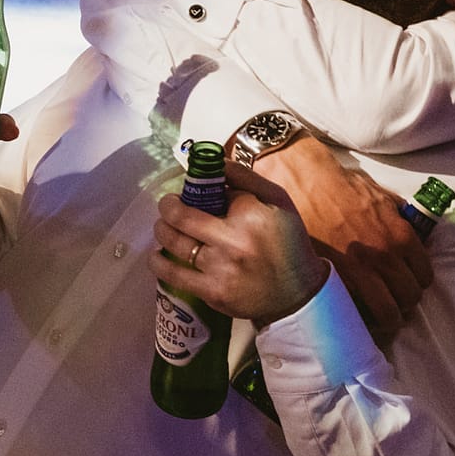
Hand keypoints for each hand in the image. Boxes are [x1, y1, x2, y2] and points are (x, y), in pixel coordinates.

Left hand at [149, 163, 329, 322]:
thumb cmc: (288, 243)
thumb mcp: (278, 202)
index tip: (197, 191)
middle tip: (168, 204)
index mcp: (251, 215)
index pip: (213, 192)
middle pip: (181, 216)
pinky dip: (158, 263)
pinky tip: (155, 255)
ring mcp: (220, 269)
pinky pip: (173, 275)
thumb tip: (214, 161)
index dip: (201, 189)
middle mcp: (233, 242)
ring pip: (173, 243)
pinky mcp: (212, 292)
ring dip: (161, 230)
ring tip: (163, 226)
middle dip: (168, 206)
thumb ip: (246, 178)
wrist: (298, 295)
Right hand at [254, 135, 431, 339]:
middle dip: (404, 302)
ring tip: (379, 315)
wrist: (305, 184)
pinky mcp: (335, 280)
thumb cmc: (340, 186)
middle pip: (410, 298)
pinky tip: (357, 310)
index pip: (424, 276)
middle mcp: (385, 258)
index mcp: (401, 237)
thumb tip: (411, 228)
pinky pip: (357, 310)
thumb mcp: (381, 195)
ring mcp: (360, 272)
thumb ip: (400, 216)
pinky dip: (361, 315)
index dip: (417, 282)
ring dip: (387, 316)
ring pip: (388, 312)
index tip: (408, 284)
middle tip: (394, 301)